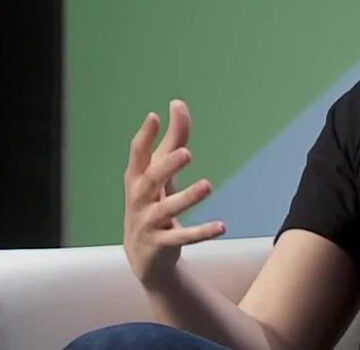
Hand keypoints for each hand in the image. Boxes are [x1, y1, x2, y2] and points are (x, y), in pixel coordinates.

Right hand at [123, 99, 225, 287]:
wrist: (143, 256)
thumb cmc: (153, 202)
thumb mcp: (161, 173)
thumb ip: (173, 140)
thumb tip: (178, 103)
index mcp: (136, 180)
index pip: (137, 155)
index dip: (145, 136)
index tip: (155, 116)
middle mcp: (138, 200)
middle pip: (149, 181)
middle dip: (167, 166)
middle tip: (187, 152)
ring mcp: (148, 223)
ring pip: (166, 210)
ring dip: (186, 198)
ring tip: (207, 185)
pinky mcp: (161, 244)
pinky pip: (182, 238)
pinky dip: (201, 232)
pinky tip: (222, 226)